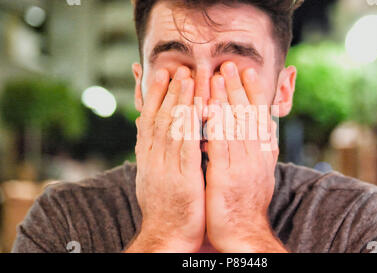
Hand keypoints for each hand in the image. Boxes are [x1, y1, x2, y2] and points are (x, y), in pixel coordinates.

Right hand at [125, 66, 204, 252]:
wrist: (165, 238)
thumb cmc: (165, 208)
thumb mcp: (153, 177)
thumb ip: (151, 153)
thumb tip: (145, 129)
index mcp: (148, 159)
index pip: (150, 121)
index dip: (155, 96)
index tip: (161, 75)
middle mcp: (154, 160)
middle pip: (161, 119)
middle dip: (169, 92)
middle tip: (177, 68)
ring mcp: (167, 169)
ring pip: (173, 129)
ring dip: (180, 102)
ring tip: (187, 78)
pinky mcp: (183, 180)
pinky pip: (188, 147)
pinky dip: (192, 126)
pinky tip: (199, 109)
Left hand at [205, 62, 286, 252]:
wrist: (245, 234)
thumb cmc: (247, 205)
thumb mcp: (258, 175)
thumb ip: (257, 152)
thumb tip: (261, 133)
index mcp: (263, 155)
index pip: (259, 118)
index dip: (253, 94)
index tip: (248, 73)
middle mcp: (256, 157)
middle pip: (247, 116)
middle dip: (238, 88)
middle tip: (230, 65)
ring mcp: (242, 166)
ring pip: (234, 126)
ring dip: (225, 99)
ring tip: (217, 76)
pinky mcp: (226, 178)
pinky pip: (220, 145)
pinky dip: (214, 124)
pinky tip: (207, 108)